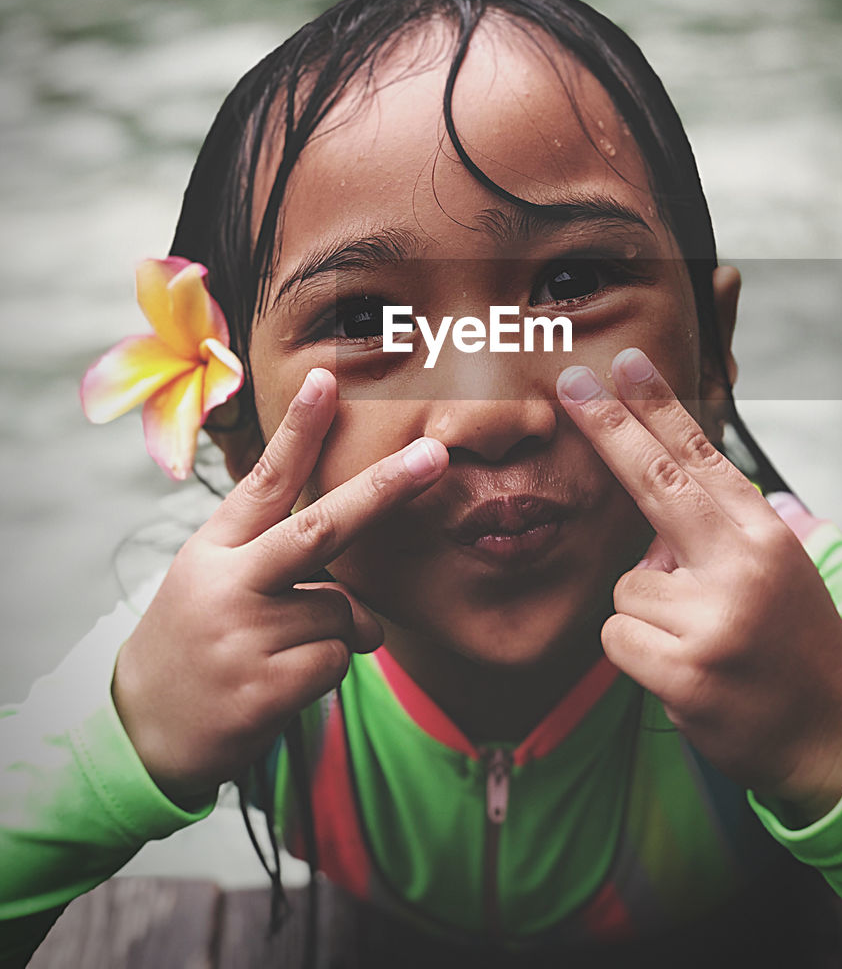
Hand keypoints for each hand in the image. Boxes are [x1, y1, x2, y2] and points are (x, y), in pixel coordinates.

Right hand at [111, 367, 446, 806]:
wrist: (139, 729)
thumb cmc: (199, 641)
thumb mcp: (222, 584)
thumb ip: (296, 578)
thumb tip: (372, 617)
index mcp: (216, 547)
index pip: (266, 479)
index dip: (299, 429)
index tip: (327, 379)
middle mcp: (228, 584)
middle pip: (320, 528)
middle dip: (383, 489)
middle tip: (435, 458)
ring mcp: (243, 636)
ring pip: (342, 612)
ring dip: (335, 633)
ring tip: (277, 653)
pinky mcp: (261, 688)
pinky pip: (338, 662)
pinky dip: (325, 671)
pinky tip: (279, 685)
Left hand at [557, 349, 841, 822]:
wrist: (832, 736)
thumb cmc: (792, 642)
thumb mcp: (775, 566)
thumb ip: (721, 523)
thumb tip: (661, 480)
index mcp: (764, 534)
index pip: (702, 456)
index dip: (658, 406)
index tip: (624, 365)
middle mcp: (743, 567)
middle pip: (656, 481)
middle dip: (609, 427)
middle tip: (572, 385)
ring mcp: (714, 620)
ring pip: (626, 582)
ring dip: (646, 610)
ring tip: (695, 637)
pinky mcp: (685, 672)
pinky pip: (616, 634)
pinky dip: (636, 651)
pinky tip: (680, 669)